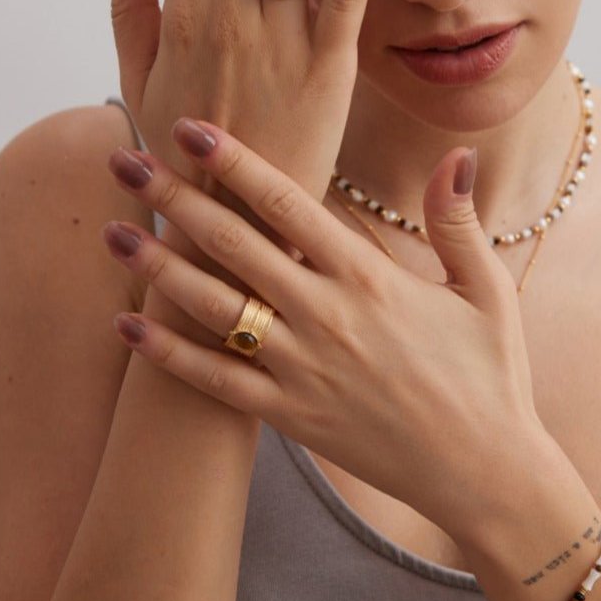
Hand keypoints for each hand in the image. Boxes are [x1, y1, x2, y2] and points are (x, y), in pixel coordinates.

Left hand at [102, 118, 546, 542]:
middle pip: (234, 245)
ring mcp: (302, 369)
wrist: (483, 472)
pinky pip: (215, 382)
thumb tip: (457, 153)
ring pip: (213, 308)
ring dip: (157, 268)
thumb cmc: (490, 373)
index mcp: (370, 276)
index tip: (191, 129)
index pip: (288, 203)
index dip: (236, 163)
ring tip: (110, 233)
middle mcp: (326, 316)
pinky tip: (128, 327)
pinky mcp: (289, 416)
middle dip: (175, 199)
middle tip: (124, 162)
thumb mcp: (486, 288)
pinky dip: (168, 356)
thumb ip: (458, 219)